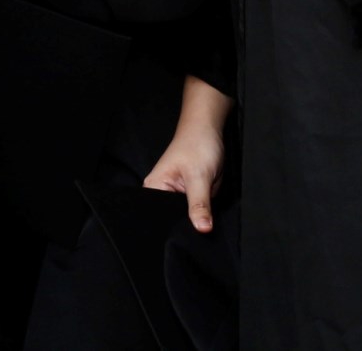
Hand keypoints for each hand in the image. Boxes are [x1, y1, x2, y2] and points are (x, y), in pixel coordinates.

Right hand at [143, 76, 231, 233]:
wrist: (208, 130)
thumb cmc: (197, 145)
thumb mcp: (200, 176)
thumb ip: (199, 204)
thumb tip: (202, 229)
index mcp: (154, 188)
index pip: (160, 219)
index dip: (176, 227)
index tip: (191, 232)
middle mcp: (161, 193)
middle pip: (174, 220)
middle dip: (189, 220)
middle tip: (200, 212)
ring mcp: (176, 195)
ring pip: (187, 217)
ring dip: (198, 214)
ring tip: (203, 201)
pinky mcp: (189, 195)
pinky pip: (196, 210)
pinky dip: (204, 208)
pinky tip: (207, 200)